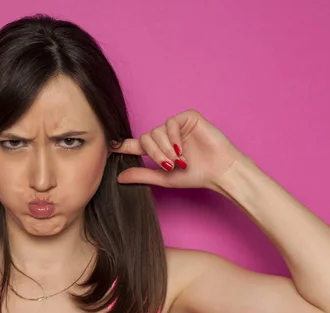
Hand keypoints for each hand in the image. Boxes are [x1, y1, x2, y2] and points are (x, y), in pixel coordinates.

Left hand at [113, 109, 246, 190]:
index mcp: (159, 149)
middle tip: (167, 165)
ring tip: (178, 160)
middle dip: (154, 153)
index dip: (122, 145)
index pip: (136, 145)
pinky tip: (181, 149)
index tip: (109, 147)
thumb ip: (142, 175)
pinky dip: (172, 137)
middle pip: (146, 138)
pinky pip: (170, 123)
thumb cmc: (196, 175)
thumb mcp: (164, 178)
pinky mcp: (188, 118)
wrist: (220, 171)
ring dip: (164, 148)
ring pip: (156, 131)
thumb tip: (119, 178)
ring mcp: (177, 126)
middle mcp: (166, 136)